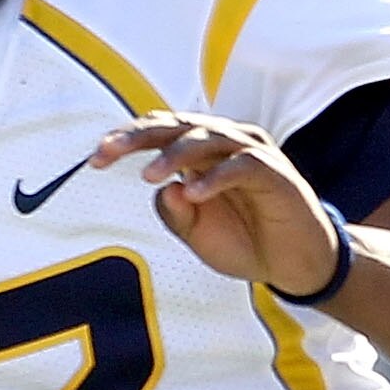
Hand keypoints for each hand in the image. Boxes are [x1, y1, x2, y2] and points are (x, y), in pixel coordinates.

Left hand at [89, 113, 342, 299]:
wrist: (295, 264)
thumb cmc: (245, 243)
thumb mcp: (197, 234)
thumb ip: (174, 213)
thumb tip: (161, 189)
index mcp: (201, 153)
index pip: (159, 132)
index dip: (126, 140)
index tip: (94, 159)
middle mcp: (224, 143)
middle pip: (176, 126)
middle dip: (139, 137)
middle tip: (107, 152)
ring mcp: (251, 153)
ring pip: (208, 138)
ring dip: (176, 155)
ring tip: (150, 176)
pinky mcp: (274, 172)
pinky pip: (242, 165)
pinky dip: (216, 177)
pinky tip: (193, 194)